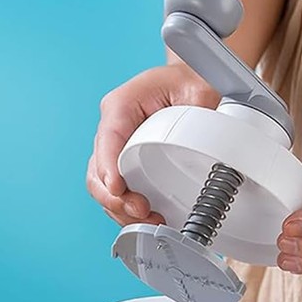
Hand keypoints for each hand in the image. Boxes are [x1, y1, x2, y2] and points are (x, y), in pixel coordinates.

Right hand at [86, 64, 219, 225]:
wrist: (190, 82)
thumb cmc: (189, 82)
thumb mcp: (198, 89)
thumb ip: (199, 109)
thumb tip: (204, 141)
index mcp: (122, 105)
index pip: (108, 138)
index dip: (109, 167)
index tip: (118, 188)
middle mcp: (113, 128)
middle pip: (96, 171)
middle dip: (114, 198)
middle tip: (140, 210)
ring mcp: (117, 149)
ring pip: (103, 188)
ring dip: (120, 210)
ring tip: (148, 220)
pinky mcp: (126, 165)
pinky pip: (117, 193)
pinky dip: (127, 210)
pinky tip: (148, 218)